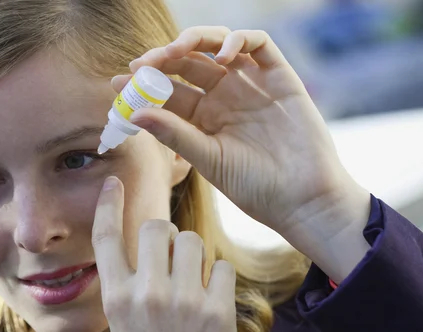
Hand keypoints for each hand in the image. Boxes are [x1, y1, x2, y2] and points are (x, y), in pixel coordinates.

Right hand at [92, 176, 240, 331]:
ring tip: (194, 282)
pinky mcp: (216, 311)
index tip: (113, 183)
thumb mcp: (125, 329)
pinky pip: (220, 265)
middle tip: (174, 256)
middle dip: (168, 235)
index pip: (106, 238)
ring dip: (195, 255)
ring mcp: (182, 301)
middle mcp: (145, 294)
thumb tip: (149, 253)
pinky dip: (218, 278)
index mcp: (116, 299)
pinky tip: (214, 300)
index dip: (109, 205)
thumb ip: (131, 289)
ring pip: (193, 240)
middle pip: (159, 226)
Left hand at [115, 26, 371, 280]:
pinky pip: (258, 45)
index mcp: (203, 120)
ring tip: (175, 52)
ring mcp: (251, 85)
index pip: (168, 92)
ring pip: (217, 47)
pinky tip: (223, 57)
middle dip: (163, 59)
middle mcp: (224, 98)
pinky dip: (239, 40)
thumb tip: (133, 113)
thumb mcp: (209, 160)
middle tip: (144, 63)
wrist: (303, 199)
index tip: (119, 82)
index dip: (144, 84)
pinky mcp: (279, 77)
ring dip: (194, 42)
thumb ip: (175, 134)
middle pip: (188, 65)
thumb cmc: (255, 188)